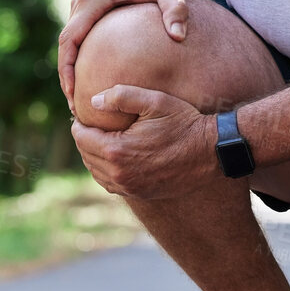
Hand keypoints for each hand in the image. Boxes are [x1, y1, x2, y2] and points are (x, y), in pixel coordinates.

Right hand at [57, 0, 188, 111]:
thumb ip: (175, 10)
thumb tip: (178, 36)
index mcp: (92, 1)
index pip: (69, 40)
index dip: (67, 69)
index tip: (72, 93)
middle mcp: (81, 3)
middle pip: (64, 46)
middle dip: (66, 77)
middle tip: (76, 108)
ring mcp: (82, 8)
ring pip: (69, 44)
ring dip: (71, 71)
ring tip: (81, 102)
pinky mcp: (88, 13)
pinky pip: (78, 41)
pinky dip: (80, 61)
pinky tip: (93, 82)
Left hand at [71, 85, 221, 200]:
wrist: (210, 151)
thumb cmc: (183, 123)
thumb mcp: (154, 101)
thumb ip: (121, 96)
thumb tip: (93, 102)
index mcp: (117, 150)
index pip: (82, 138)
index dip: (79, 124)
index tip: (82, 115)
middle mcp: (120, 174)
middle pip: (86, 156)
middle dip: (85, 140)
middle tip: (90, 125)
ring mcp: (130, 187)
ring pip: (97, 173)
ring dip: (94, 157)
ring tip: (99, 141)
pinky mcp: (140, 194)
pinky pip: (111, 185)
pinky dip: (106, 172)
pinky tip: (114, 159)